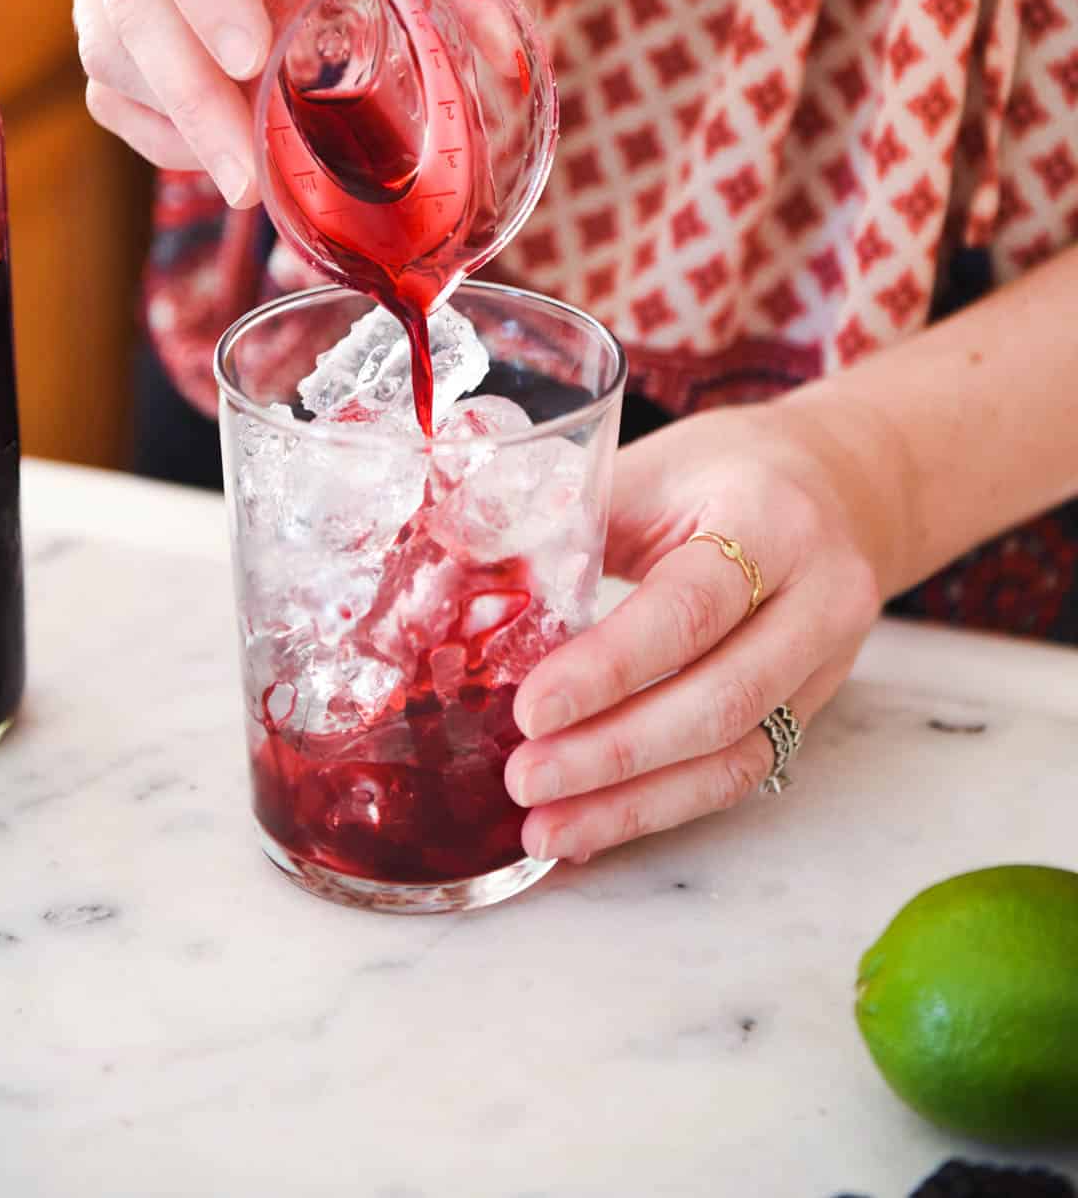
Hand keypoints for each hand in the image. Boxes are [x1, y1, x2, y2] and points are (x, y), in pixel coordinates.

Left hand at [505, 396, 897, 861]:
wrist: (838, 486)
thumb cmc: (725, 470)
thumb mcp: (651, 466)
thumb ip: (568, 517)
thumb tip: (458, 567)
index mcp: (769, 519)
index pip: (690, 607)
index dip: (609, 667)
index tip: (532, 709)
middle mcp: (817, 598)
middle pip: (720, 699)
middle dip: (614, 752)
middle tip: (522, 778)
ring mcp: (825, 664)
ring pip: (735, 756)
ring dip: (633, 802)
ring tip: (545, 829)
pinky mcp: (810, 710)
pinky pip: (739, 775)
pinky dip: (660, 808)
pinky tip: (591, 827)